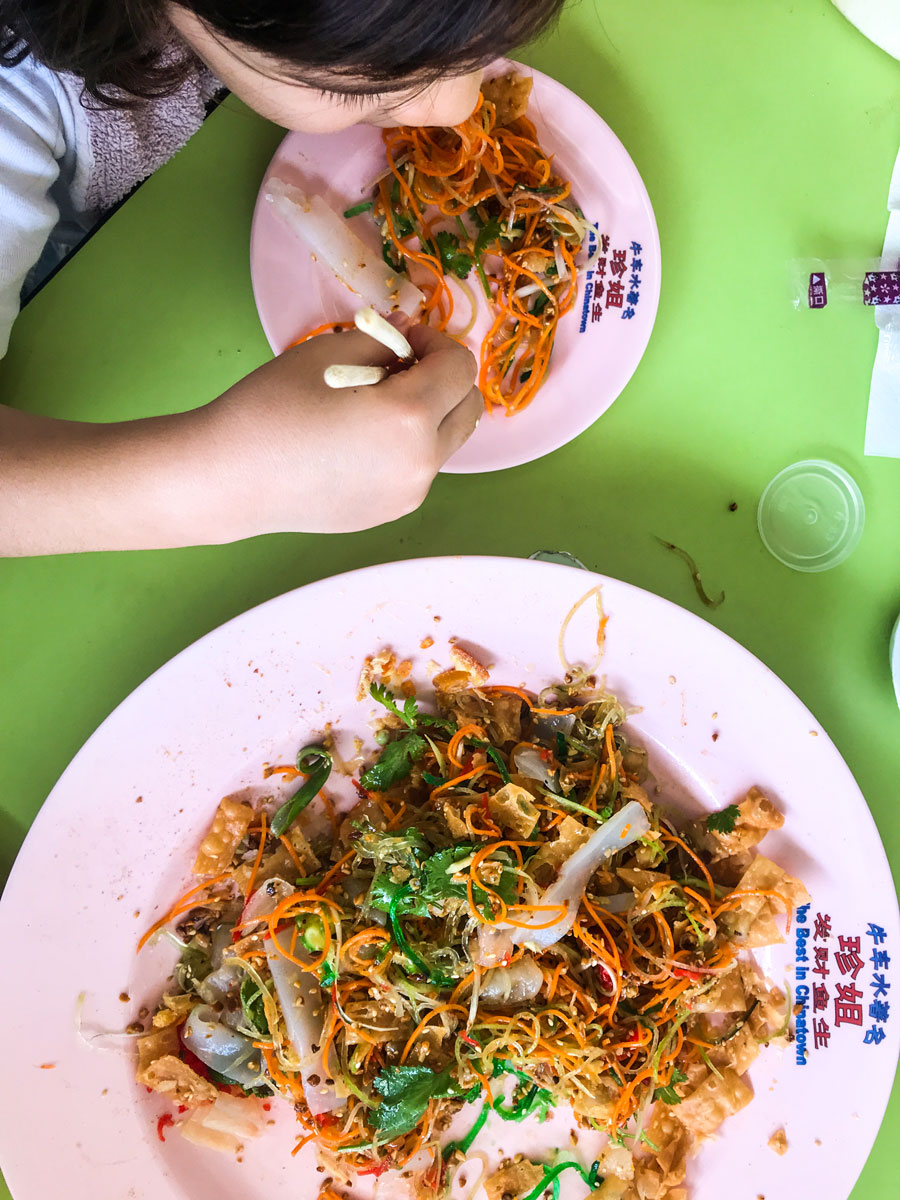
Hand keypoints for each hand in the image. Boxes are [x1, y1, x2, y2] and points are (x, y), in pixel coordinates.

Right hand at [0, 320, 479, 554]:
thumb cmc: (270, 407)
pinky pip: (418, 469)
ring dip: (428, 414)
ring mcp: (408, 494)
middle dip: (445, 379)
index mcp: (410, 417)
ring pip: (446, 441)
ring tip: (373, 404)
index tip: (403, 338)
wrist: (229, 479)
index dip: (436, 342)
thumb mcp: (330, 353)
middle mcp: (421, 462)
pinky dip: (406, 446)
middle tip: (400, 367)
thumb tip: (410, 338)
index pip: (460, 368)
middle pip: (468, 409)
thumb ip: (383, 341)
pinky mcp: (390, 512)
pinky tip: (358, 439)